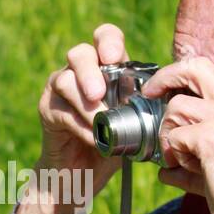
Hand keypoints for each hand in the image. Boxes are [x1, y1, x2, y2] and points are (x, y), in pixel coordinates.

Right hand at [15, 24, 126, 213]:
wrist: (83, 174)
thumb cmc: (113, 144)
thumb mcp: (135, 122)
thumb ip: (145, 106)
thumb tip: (166, 97)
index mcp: (105, 68)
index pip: (105, 38)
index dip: (108, 41)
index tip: (113, 56)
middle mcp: (80, 72)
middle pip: (79, 53)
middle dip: (90, 71)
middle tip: (98, 92)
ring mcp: (59, 89)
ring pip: (64, 80)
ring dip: (85, 103)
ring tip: (100, 122)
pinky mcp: (48, 110)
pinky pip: (62, 111)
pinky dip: (81, 125)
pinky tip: (94, 139)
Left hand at [141, 57, 213, 213]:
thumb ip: (195, 161)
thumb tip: (164, 168)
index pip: (211, 74)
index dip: (181, 77)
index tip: (162, 91)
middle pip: (196, 67)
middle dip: (165, 77)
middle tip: (150, 95)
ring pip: (177, 107)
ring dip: (169, 133)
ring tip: (178, 159)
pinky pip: (176, 136)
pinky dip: (173, 153)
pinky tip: (183, 170)